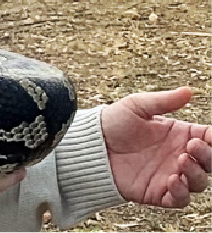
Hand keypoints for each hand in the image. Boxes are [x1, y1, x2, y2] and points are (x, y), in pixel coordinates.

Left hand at [102, 87, 210, 206]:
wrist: (91, 145)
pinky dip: (181, 193)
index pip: (209, 138)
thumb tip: (188, 91)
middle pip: (209, 162)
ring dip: (196, 173)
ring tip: (181, 160)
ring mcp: (170, 175)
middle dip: (208, 156)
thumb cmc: (113, 122)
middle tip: (193, 145)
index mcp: (179, 135)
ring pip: (199, 182)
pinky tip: (173, 180)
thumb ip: (163, 101)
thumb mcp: (137, 106)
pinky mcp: (158, 192)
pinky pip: (179, 200)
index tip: (210, 136)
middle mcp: (179, 156)